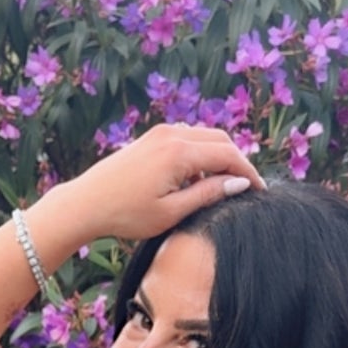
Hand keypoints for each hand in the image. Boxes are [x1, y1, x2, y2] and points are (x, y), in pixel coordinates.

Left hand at [64, 123, 264, 243]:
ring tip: (224, 185)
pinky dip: (200, 154)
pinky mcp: (152, 137)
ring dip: (219, 156)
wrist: (86, 203)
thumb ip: (208, 194)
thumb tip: (238, 184)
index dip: (248, 173)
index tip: (260, 191)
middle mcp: (173, 134)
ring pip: (205, 137)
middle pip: (220, 140)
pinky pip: (188, 139)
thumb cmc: (126, 214)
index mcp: (180, 152)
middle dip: (237, 162)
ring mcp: (161, 132)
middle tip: (246, 188)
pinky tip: (197, 178)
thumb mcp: (171, 212)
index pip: (228, 155)